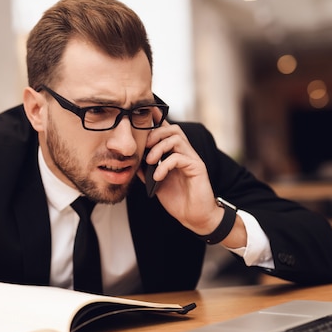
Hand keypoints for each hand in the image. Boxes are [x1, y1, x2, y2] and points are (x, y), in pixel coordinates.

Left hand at [137, 120, 247, 248]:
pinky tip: (157, 176)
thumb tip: (133, 160)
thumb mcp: (156, 182)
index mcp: (175, 154)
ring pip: (176, 139)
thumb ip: (146, 169)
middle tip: (144, 146)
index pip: (168, 131)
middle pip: (173, 129)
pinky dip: (164, 165)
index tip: (145, 115)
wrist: (194, 216)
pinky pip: (179, 157)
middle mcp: (185, 153)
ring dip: (159, 147)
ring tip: (150, 161)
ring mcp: (192, 159)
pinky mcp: (197, 167)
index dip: (157, 120)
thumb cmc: (177, 199)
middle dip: (156, 133)